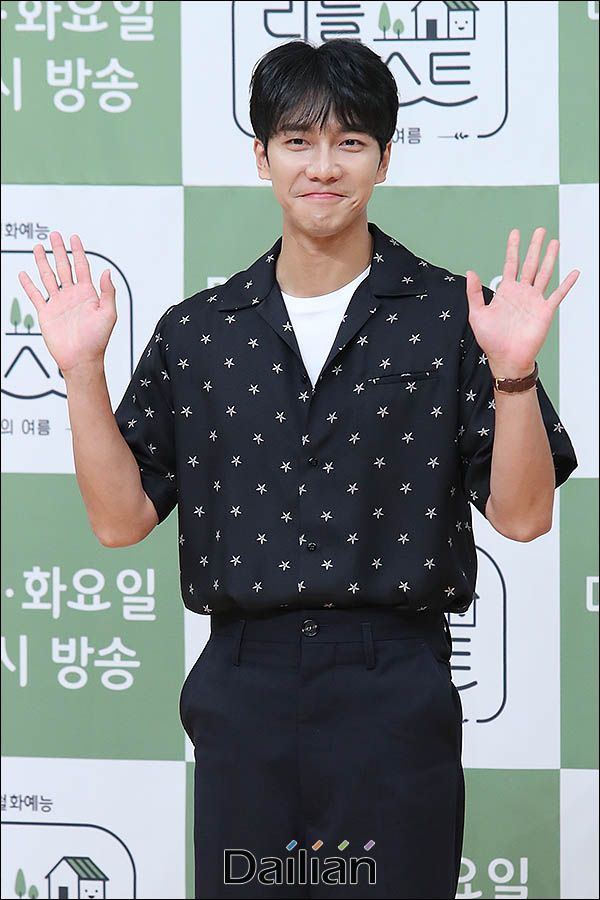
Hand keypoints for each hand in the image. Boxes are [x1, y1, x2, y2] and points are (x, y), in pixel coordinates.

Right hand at [18, 231, 116, 375]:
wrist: (81, 359)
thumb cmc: (97, 340)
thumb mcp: (109, 314)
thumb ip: (108, 292)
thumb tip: (107, 271)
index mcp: (88, 294)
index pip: (82, 267)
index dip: (78, 252)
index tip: (74, 238)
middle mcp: (72, 296)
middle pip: (64, 267)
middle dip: (59, 251)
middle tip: (54, 235)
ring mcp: (58, 303)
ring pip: (48, 277)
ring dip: (43, 262)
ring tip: (38, 248)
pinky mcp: (46, 313)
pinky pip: (35, 295)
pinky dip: (29, 285)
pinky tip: (24, 274)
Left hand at [465, 227, 579, 377]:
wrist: (506, 359)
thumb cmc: (491, 340)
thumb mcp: (477, 315)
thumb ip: (474, 293)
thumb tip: (470, 272)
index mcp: (505, 292)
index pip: (510, 264)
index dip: (513, 249)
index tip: (516, 233)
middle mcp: (521, 293)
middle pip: (529, 264)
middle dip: (534, 247)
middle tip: (539, 230)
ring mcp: (534, 301)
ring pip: (544, 274)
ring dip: (549, 258)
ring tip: (554, 242)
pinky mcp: (545, 311)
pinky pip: (558, 294)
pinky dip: (566, 284)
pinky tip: (573, 272)